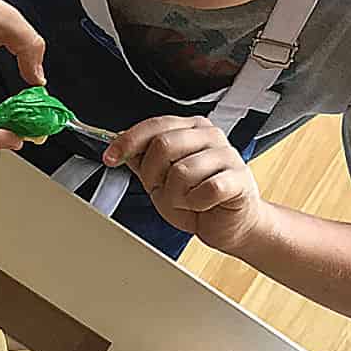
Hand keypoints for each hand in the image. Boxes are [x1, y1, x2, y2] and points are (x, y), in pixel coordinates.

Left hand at [104, 116, 267, 252]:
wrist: (229, 224)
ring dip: (176, 195)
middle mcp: (209, 136)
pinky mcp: (239, 178)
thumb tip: (119, 144)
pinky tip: (202, 204)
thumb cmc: (198, 200)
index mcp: (190, 129)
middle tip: (162, 189)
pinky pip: (206, 189)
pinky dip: (196, 203)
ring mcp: (227, 155)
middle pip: (164, 145)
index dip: (128, 142)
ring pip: (182, 171)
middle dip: (153, 175)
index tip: (111, 157)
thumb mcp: (161, 180)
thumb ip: (143, 161)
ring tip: (187, 199)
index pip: (154, 126)